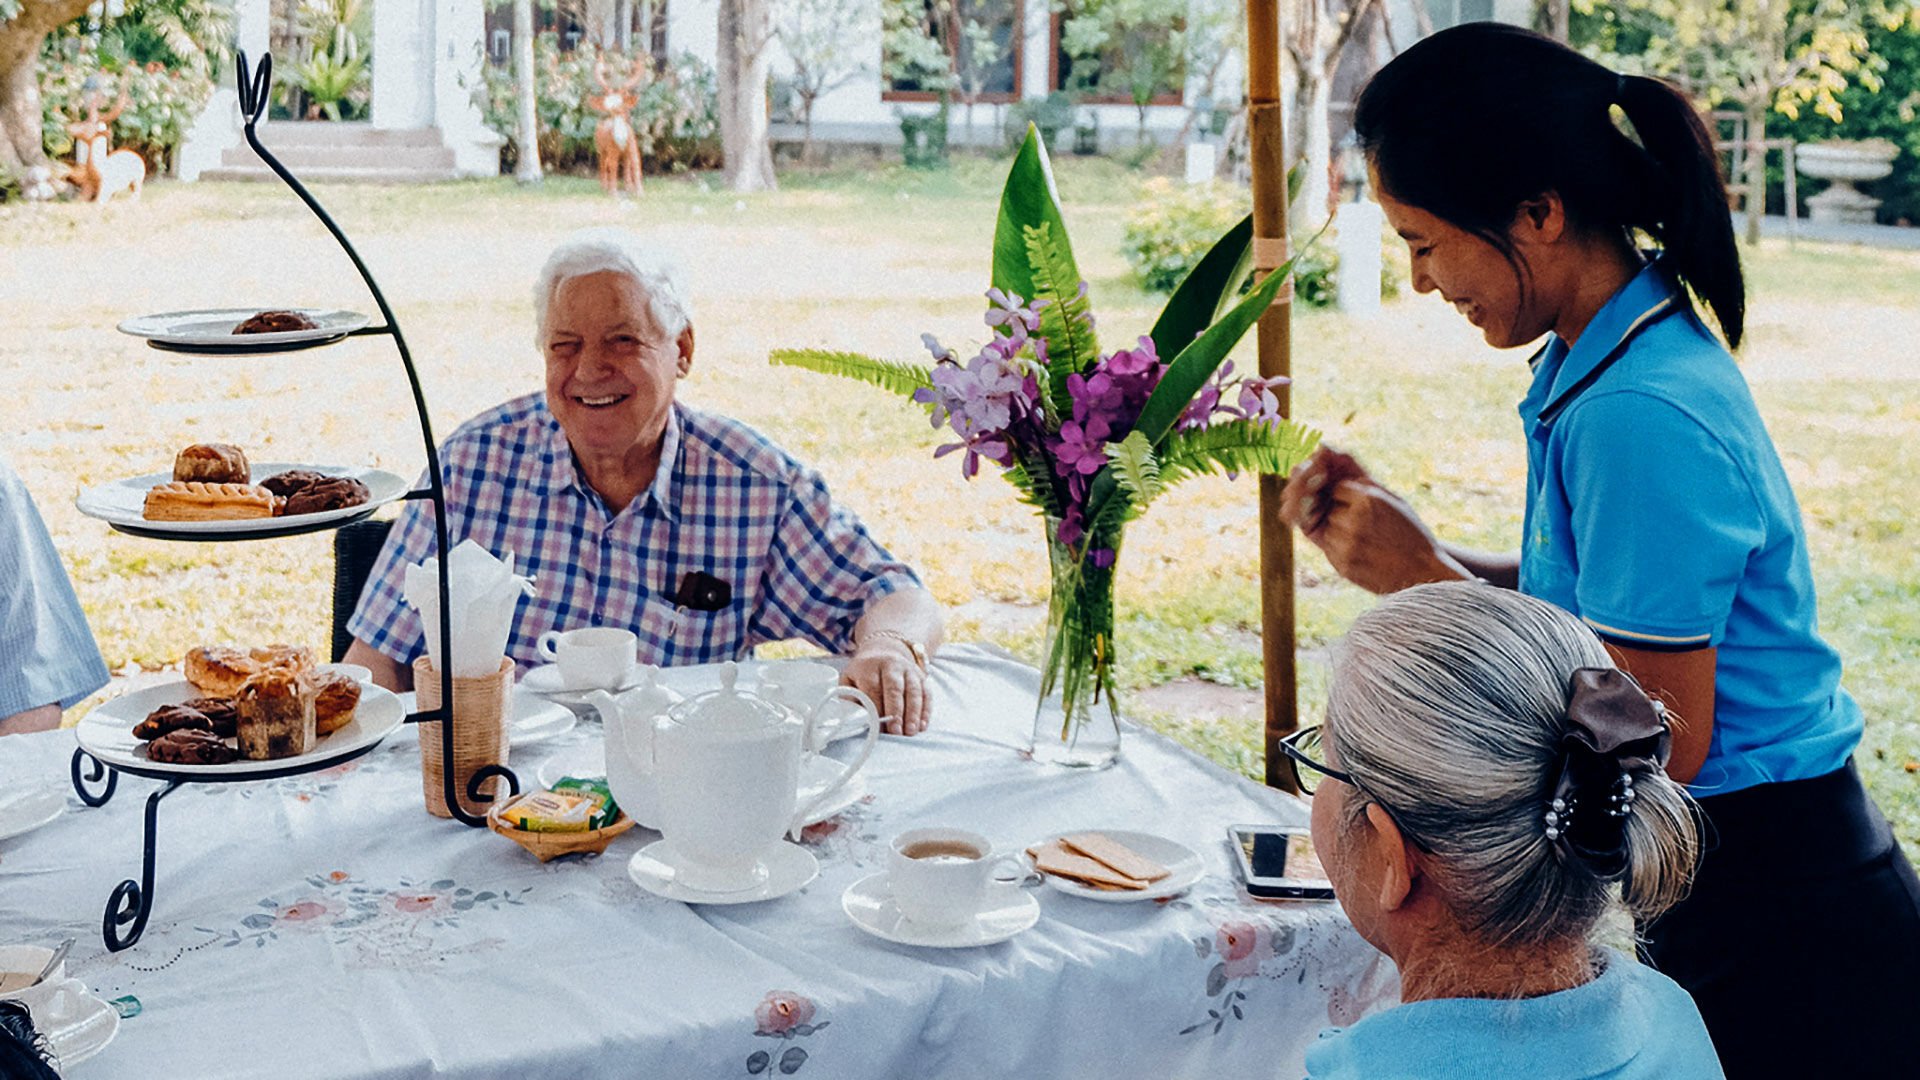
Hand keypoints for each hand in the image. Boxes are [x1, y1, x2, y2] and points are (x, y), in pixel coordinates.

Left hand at [841, 642, 929, 735]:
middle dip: (896, 712)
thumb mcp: (849, 679)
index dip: (876, 710)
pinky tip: (922, 725)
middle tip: (896, 732)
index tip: (877, 728)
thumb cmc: (864, 672)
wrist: (884, 649)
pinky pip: (926, 693)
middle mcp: (891, 665)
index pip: (873, 689)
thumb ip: (849, 698)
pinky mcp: (921, 676)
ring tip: (910, 732)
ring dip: (913, 714)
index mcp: (870, 666)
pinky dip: (926, 710)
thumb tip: (853, 719)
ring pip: (914, 692)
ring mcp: (909, 670)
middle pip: (895, 689)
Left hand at [1281, 454, 1467, 594]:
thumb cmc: (1408, 531)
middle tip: (1369, 526)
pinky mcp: (1342, 565)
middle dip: (1343, 513)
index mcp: (1369, 500)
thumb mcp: (1391, 499)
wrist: (1423, 572)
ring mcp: (1346, 545)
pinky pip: (1328, 548)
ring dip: (1339, 530)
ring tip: (1368, 540)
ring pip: (1325, 527)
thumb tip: (1326, 449)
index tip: (1370, 508)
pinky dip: (1339, 547)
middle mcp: (1355, 521)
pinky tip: (1363, 552)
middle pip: (1329, 507)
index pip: (1339, 488)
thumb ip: (1360, 478)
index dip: (1352, 498)